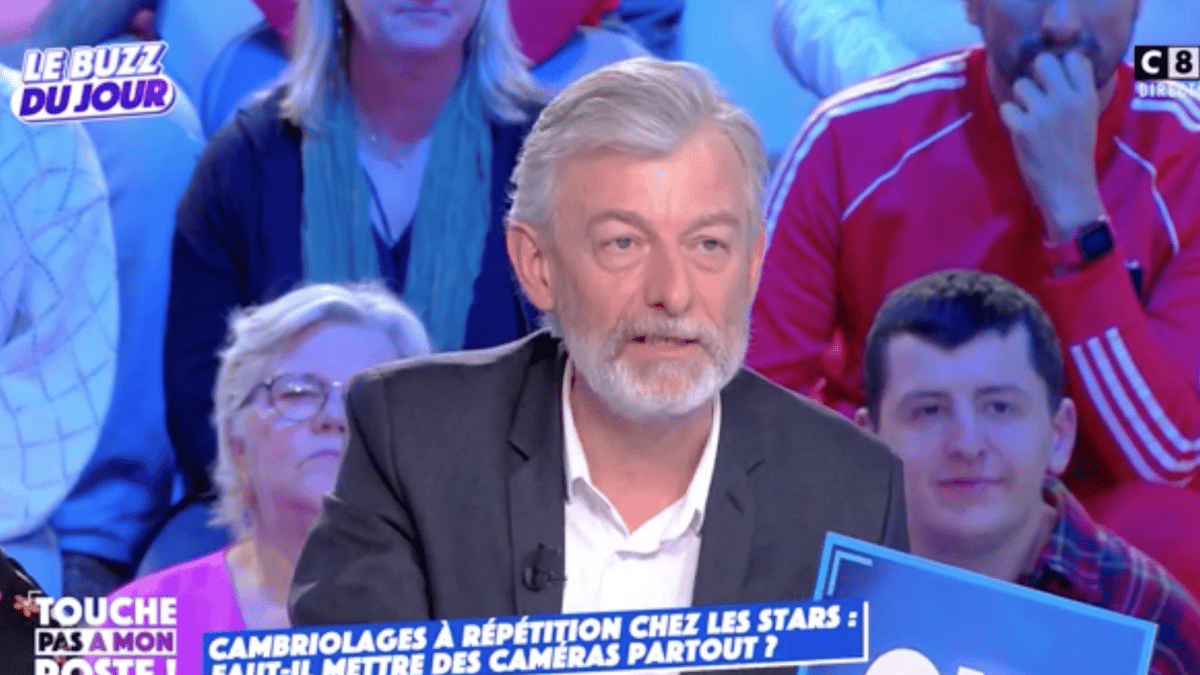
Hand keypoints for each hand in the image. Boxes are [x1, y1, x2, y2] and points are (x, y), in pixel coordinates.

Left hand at [999, 51, 1106, 243]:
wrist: (1069, 189)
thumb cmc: (1076, 154)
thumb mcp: (1087, 117)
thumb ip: (1075, 92)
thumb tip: (1059, 66)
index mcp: (1087, 96)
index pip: (1073, 57)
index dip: (1060, 64)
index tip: (1056, 79)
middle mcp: (1067, 100)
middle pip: (1043, 61)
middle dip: (1035, 74)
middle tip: (1037, 94)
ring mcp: (1044, 113)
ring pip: (1020, 84)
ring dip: (1020, 98)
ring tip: (1029, 116)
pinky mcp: (1023, 129)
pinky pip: (1006, 107)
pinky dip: (1010, 118)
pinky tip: (1020, 130)